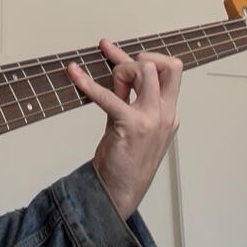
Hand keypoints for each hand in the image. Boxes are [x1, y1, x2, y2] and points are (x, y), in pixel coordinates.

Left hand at [66, 39, 182, 219]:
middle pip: (166, 66)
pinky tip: (74, 74)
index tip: (120, 56)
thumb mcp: (132, 123)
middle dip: (137, 61)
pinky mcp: (132, 126)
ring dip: (121, 70)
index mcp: (169, 112)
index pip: (171, 71)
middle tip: (116, 74)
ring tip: (106, 85)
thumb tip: (116, 72)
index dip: (148, 58)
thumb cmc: (125, 159)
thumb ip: (128, 97)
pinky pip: (109, 96)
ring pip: (145, 71)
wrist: (120, 191)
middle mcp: (166, 113)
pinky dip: (88, 83)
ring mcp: (152, 119)